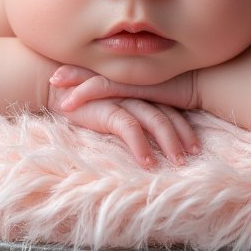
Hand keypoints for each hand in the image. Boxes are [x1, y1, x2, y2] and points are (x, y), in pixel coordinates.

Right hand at [46, 67, 199, 167]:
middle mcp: (136, 94)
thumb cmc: (83, 99)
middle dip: (184, 138)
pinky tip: (147, 163)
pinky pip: (129, 128)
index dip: (185, 129)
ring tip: (178, 164)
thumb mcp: (112, 105)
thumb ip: (130, 115)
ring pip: (155, 121)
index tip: (196, 148)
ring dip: (169, 144)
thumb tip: (148, 138)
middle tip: (195, 157)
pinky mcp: (106, 108)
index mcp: (140, 93)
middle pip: (169, 116)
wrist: (53, 86)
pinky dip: (140, 146)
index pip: (170, 110)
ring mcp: (123, 99)